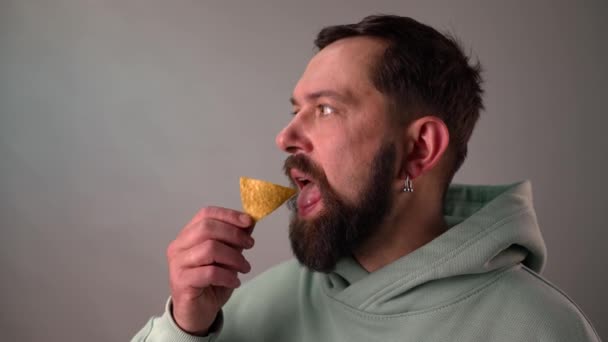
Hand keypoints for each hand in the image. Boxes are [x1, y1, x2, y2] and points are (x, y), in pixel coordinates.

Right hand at [167, 206, 254, 334]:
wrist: (197, 313)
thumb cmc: (210, 282)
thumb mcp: (227, 256)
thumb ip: (234, 238)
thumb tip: (249, 221)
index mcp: (188, 235)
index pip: (206, 214)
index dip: (229, 215)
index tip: (249, 222)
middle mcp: (178, 246)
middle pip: (207, 228)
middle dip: (234, 234)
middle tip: (250, 244)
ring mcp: (178, 264)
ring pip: (210, 249)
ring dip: (234, 257)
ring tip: (245, 267)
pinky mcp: (181, 282)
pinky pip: (210, 272)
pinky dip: (228, 276)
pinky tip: (235, 282)